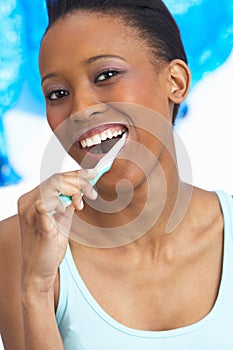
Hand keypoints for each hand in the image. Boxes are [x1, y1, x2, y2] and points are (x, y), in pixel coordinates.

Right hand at [18, 169, 97, 293]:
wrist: (40, 272)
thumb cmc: (49, 247)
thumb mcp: (62, 220)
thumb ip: (68, 204)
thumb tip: (82, 190)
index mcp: (32, 199)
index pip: (55, 178)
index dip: (76, 174)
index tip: (93, 174)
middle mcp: (27, 201)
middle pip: (57, 178)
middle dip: (80, 181)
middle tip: (93, 193)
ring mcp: (29, 210)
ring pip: (54, 183)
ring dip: (75, 189)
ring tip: (84, 202)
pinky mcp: (37, 221)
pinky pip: (48, 200)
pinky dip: (63, 201)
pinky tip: (73, 208)